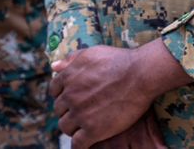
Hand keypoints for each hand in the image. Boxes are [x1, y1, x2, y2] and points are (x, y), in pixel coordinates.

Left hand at [51, 41, 188, 148]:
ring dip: (73, 128)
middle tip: (81, 114)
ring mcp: (80, 114)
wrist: (138, 75)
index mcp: (67, 78)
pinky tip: (86, 144)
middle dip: (68, 111)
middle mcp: (70, 96)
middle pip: (59, 110)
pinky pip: (78, 144)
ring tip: (84, 128)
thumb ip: (71, 60)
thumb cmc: (118, 61)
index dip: (63, 96)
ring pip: (65, 127)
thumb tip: (54, 66)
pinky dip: (79, 146)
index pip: (54, 92)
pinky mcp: (93, 130)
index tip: (72, 100)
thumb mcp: (90, 54)